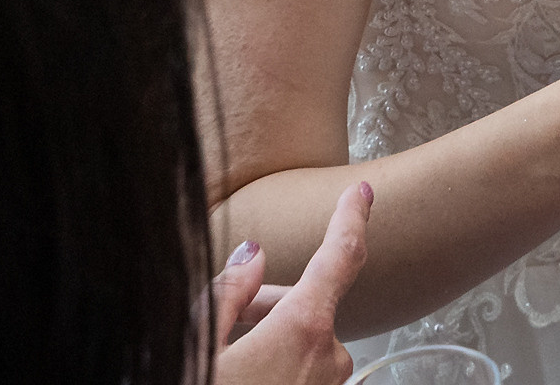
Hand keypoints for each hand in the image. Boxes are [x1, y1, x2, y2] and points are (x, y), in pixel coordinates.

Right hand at [210, 181, 370, 384]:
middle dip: (268, 304)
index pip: (340, 256)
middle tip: (223, 320)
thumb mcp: (197, 347)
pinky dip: (279, 363)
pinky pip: (306, 370)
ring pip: (304, 341)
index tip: (361, 192)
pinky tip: (248, 372)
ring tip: (226, 356)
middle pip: (307, 306)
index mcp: (303, 330)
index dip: (350, 217)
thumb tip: (252, 254)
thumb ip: (225, 295)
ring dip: (271, 338)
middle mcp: (329, 358)